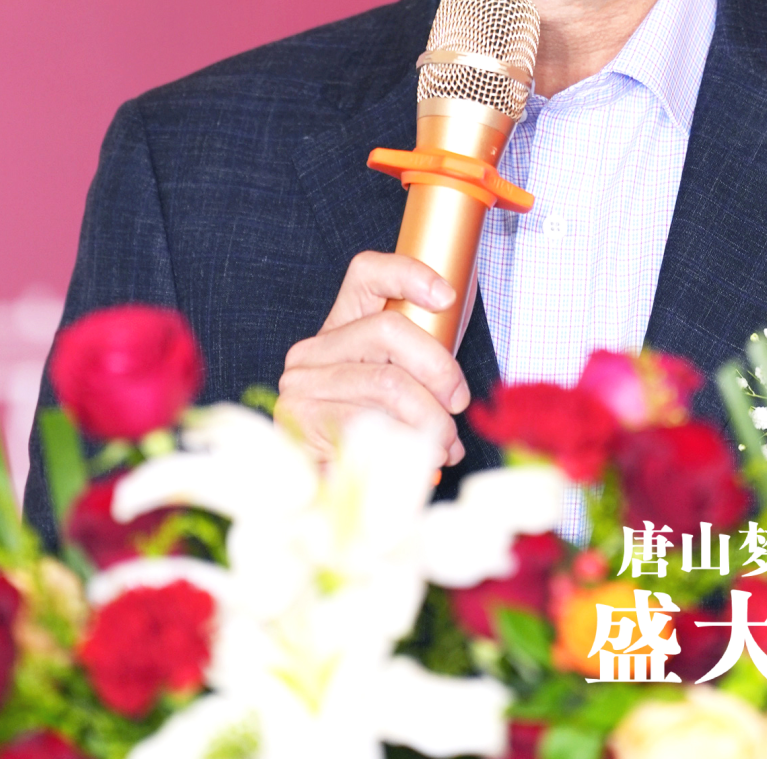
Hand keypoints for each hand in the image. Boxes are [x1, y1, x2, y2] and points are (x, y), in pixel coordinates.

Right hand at [277, 251, 470, 466]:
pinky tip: (422, 459)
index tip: (447, 297)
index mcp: (341, 326)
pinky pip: (370, 423)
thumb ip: (424, 365)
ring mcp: (304, 383)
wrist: (322, 491)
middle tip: (458, 404)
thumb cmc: (375, 435)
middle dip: (438, 368)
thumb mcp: (403, 388)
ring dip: (431, 418)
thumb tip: (464, 376)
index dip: (409, 273)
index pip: (367, 273)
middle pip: (389, 329)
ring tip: (446, 444)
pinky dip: (408, 442)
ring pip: (388, 382)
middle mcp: (314, 349)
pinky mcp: (302, 420)